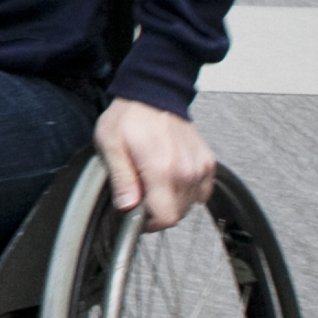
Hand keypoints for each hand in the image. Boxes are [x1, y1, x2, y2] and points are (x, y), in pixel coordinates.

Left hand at [94, 96, 216, 231]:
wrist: (153, 94)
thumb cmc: (129, 117)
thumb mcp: (110, 146)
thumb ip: (120, 179)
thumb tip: (127, 207)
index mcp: (161, 169)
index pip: (166, 217)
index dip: (149, 224)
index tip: (137, 216)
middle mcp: (186, 170)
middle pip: (177, 213)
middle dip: (157, 210)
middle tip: (140, 193)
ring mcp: (200, 167)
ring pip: (190, 204)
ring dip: (171, 200)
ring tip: (153, 180)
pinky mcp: (208, 163)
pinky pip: (202, 191)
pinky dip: (187, 190)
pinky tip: (170, 177)